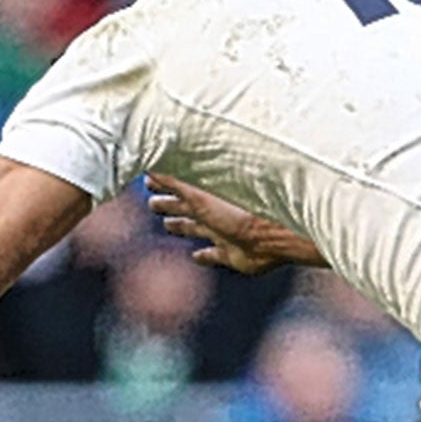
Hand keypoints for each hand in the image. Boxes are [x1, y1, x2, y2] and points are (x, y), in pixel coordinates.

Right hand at [147, 174, 317, 275]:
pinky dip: (204, 256)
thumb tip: (151, 165)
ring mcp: (224, 233)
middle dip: (170, 204)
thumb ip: (175, 181)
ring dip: (183, 226)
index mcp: (206, 195)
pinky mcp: (232, 254)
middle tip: (153, 203)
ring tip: (169, 225)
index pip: (179, 186)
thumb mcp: (200, 193)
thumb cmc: (240, 209)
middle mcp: (214, 212)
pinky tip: (197, 256)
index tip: (147, 181)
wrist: (272, 234)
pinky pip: (214, 255)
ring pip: (197, 228)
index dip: (163, 183)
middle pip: (186, 207)